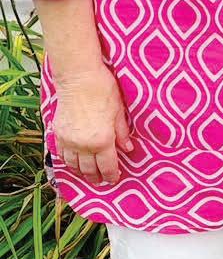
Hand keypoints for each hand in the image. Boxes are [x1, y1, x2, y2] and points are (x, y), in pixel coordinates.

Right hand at [53, 64, 132, 185]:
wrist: (78, 77)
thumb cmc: (103, 90)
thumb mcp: (119, 111)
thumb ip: (122, 132)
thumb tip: (128, 148)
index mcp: (102, 140)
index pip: (107, 166)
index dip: (111, 175)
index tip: (114, 179)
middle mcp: (83, 145)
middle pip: (89, 170)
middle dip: (96, 177)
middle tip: (101, 181)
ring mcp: (69, 140)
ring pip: (73, 165)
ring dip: (81, 173)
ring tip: (87, 175)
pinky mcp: (58, 133)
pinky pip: (62, 154)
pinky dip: (68, 162)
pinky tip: (73, 163)